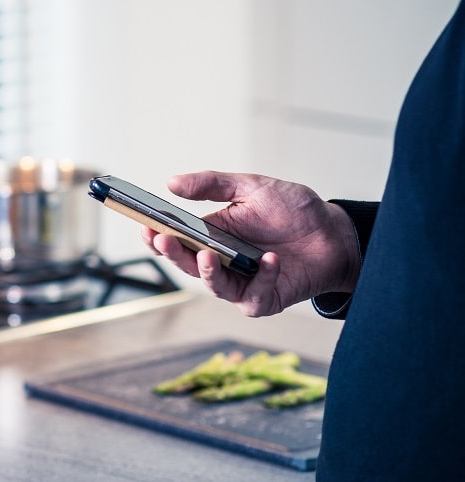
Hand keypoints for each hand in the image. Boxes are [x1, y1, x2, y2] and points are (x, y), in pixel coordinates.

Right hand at [142, 171, 360, 316]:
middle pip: (188, 263)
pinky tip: (270, 259)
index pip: (176, 239)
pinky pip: (254, 295)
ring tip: (209, 254)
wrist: (334, 233)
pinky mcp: (264, 299)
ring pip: (214, 284)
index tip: (145, 225)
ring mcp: (241, 283)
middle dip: (173, 253)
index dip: (157, 235)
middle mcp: (221, 261)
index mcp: (211, 234)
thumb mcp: (251, 186)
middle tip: (163, 240)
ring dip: (208, 272)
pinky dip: (261, 278)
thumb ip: (212, 184)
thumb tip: (172, 182)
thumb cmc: (293, 210)